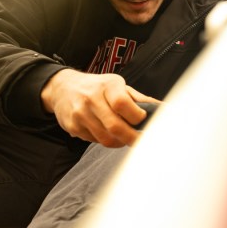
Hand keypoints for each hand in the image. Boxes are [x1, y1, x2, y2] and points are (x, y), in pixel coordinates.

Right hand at [41, 69, 158, 146]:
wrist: (63, 88)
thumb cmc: (97, 87)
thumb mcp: (117, 86)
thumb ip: (139, 99)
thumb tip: (164, 109)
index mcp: (107, 85)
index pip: (123, 104)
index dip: (136, 117)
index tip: (142, 121)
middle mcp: (91, 98)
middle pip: (115, 126)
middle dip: (132, 138)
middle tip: (140, 141)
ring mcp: (80, 114)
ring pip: (105, 138)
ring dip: (120, 142)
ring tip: (124, 137)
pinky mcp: (73, 126)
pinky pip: (95, 141)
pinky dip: (105, 140)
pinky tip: (106, 132)